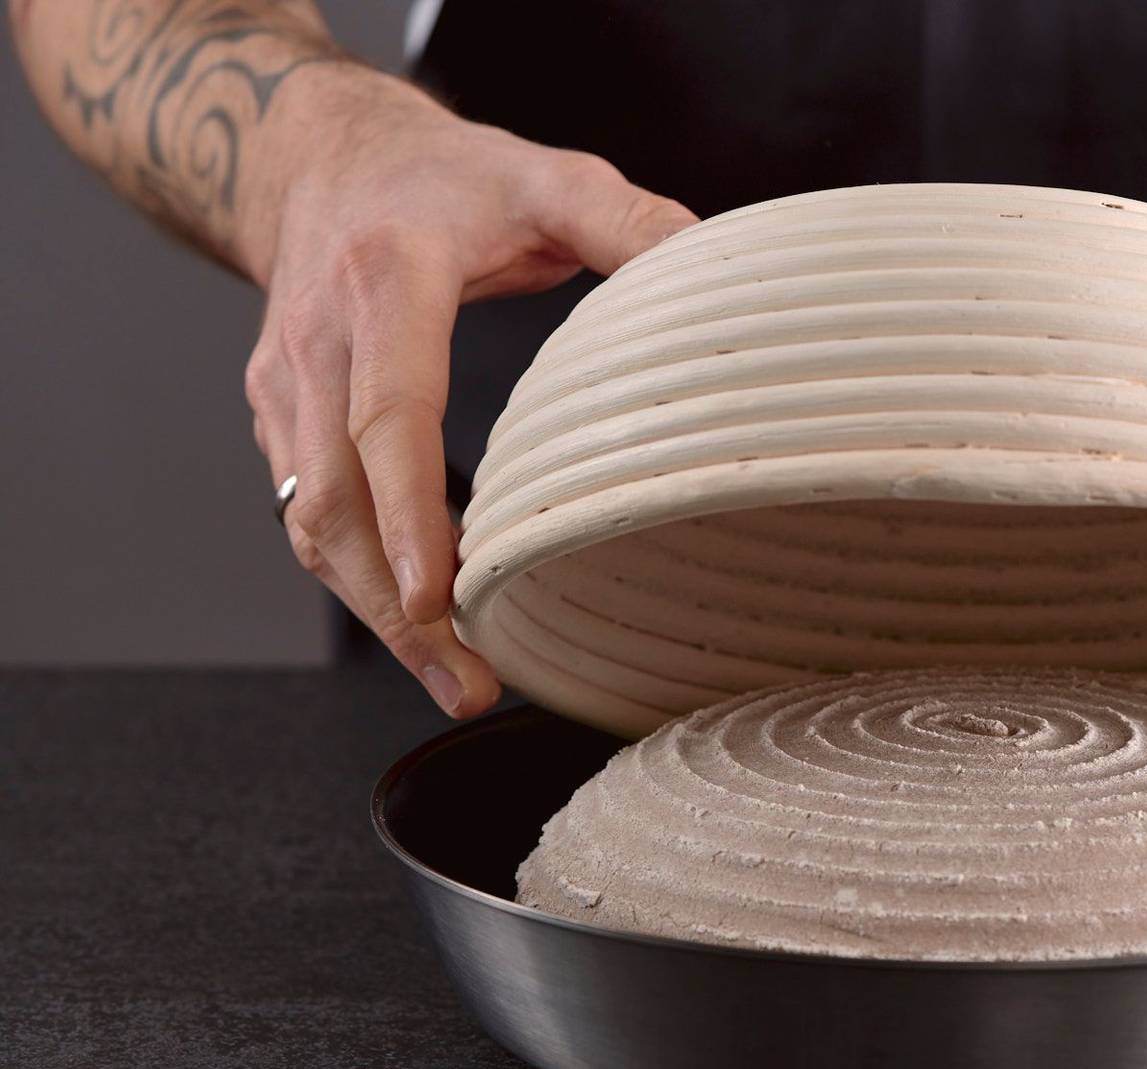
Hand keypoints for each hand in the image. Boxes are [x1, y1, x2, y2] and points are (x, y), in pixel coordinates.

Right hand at [239, 65, 695, 716]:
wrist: (319, 154)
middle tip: (467, 683)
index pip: (389, 412)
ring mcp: (284, 384)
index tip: (442, 598)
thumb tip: (715, 266)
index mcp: (387, 280)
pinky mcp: (277, 416)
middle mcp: (318, 339)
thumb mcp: (545, 176)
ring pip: (310, 522)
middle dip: (395, 606)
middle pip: (336, 499)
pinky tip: (421, 624)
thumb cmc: (442, 177)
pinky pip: (308, 512)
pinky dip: (359, 576)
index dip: (410, 514)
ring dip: (375, 612)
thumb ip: (628, 221)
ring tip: (454, 677)